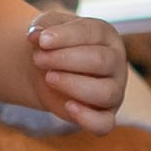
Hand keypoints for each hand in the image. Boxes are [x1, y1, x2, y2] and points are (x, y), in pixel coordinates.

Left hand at [26, 11, 127, 133]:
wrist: (48, 69)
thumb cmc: (54, 44)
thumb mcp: (48, 27)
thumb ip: (43, 26)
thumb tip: (34, 35)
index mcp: (106, 35)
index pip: (93, 33)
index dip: (66, 36)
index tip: (41, 40)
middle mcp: (116, 62)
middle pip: (101, 60)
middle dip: (65, 59)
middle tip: (38, 59)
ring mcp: (114, 90)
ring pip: (106, 92)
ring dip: (73, 85)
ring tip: (48, 78)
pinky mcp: (105, 115)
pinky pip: (105, 124)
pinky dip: (88, 119)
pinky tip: (68, 107)